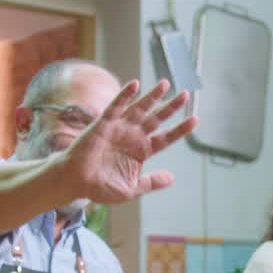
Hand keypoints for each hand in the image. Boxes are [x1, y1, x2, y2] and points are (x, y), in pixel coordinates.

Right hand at [62, 79, 196, 203]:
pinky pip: (116, 106)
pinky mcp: (104, 123)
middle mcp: (133, 137)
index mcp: (142, 151)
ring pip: (140, 108)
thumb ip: (151, 182)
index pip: (165, 138)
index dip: (180, 129)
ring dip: (152, 96)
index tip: (195, 120)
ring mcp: (120, 128)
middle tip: (186, 94)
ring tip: (166, 84)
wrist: (77, 183)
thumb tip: (172, 178)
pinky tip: (135, 84)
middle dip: (171, 107)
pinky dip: (125, 95)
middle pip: (157, 118)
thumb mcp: (131, 188)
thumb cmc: (101, 187)